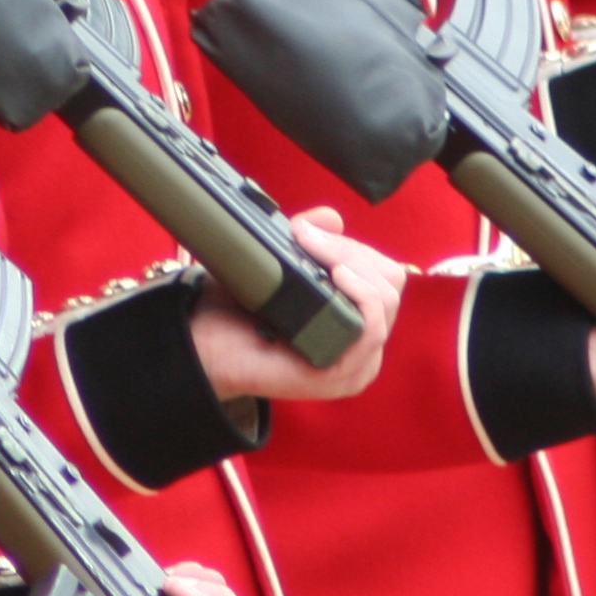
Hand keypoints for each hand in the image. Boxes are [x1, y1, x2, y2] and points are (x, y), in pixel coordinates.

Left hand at [187, 210, 405, 403]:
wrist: (204, 343)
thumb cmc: (239, 309)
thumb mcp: (281, 266)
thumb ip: (310, 241)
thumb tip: (332, 219)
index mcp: (355, 321)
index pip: (386, 275)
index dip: (356, 247)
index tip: (313, 233)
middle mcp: (361, 345)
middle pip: (391, 284)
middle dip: (353, 250)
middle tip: (310, 240)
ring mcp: (354, 364)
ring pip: (385, 301)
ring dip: (351, 263)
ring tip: (316, 250)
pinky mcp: (340, 376)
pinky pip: (371, 329)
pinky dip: (359, 294)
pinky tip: (337, 276)